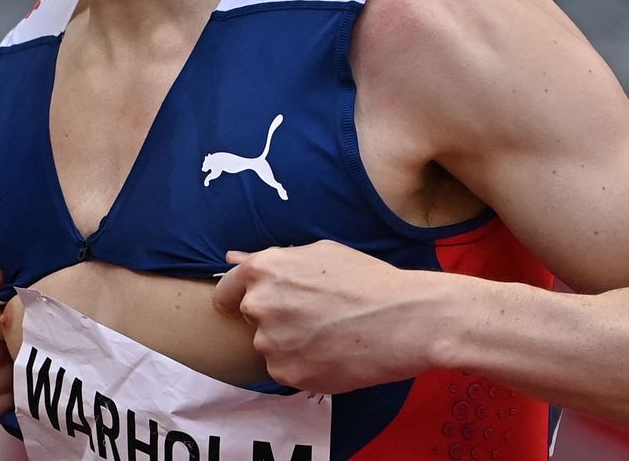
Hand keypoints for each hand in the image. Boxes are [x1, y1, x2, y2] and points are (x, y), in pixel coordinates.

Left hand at [213, 241, 442, 393]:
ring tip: (330, 335)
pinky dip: (304, 365)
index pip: (225, 292)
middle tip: (314, 316)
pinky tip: (333, 354)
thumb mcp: (318, 254)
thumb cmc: (367, 279)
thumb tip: (231, 259)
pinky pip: (286, 370)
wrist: (404, 319)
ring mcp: (272, 343)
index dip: (237, 298)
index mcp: (263, 271)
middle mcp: (260, 305)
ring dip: (290, 344)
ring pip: (270, 346)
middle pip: (251, 319)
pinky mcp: (288, 374)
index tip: (254, 306)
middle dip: (274, 318)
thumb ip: (271, 260)